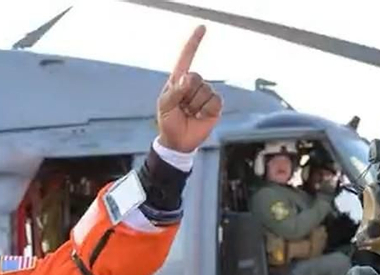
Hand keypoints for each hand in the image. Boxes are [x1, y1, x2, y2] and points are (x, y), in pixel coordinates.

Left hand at [156, 25, 222, 153]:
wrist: (179, 142)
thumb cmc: (168, 122)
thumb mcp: (165, 106)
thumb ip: (175, 91)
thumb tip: (188, 78)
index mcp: (178, 81)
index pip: (186, 58)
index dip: (194, 43)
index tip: (202, 28)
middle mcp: (193, 84)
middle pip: (195, 78)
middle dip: (187, 95)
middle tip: (182, 108)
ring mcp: (205, 94)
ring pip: (205, 91)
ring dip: (195, 105)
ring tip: (189, 113)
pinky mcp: (214, 105)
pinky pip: (214, 101)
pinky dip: (206, 110)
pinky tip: (199, 116)